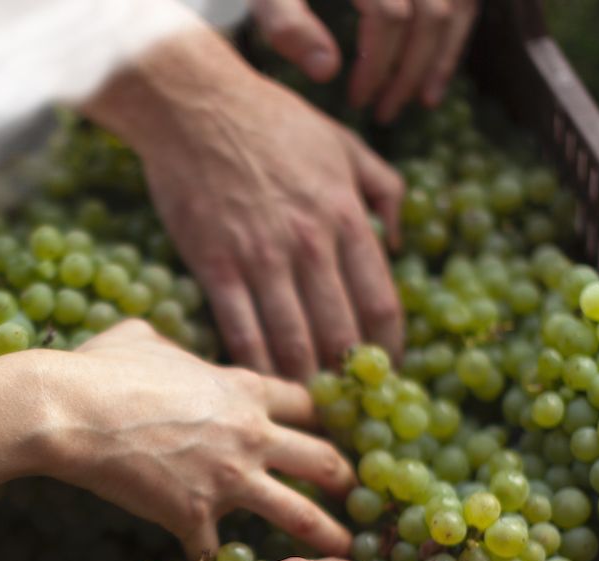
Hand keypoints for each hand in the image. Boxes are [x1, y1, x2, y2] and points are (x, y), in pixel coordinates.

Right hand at [35, 320, 354, 560]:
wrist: (72, 411)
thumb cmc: (104, 367)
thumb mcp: (143, 336)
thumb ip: (171, 344)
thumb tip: (165, 347)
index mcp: (244, 389)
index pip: (303, 403)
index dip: (316, 416)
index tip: (324, 429)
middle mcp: (250, 435)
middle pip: (321, 457)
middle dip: (343, 475)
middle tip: (353, 489)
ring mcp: (228, 478)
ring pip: (297, 513)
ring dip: (325, 533)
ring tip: (345, 551)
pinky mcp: (195, 514)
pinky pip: (213, 551)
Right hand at [85, 27, 404, 380]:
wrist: (196, 108)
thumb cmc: (273, 122)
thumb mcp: (346, 142)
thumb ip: (385, 189)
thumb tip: (402, 237)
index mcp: (347, 218)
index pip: (380, 303)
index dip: (388, 350)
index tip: (387, 376)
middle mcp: (310, 246)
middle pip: (339, 334)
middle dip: (348, 381)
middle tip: (350, 410)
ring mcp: (261, 259)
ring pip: (292, 341)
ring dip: (304, 385)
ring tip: (311, 413)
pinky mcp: (216, 267)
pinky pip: (241, 330)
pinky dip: (255, 366)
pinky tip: (264, 390)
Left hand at [251, 0, 480, 120]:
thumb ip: (287, 23)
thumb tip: (327, 72)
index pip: (389, 17)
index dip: (376, 65)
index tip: (358, 101)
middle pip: (429, 16)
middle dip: (409, 72)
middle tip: (385, 114)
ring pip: (456, 8)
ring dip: (437, 61)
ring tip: (415, 102)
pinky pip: (464, 1)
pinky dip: (453, 39)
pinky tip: (434, 82)